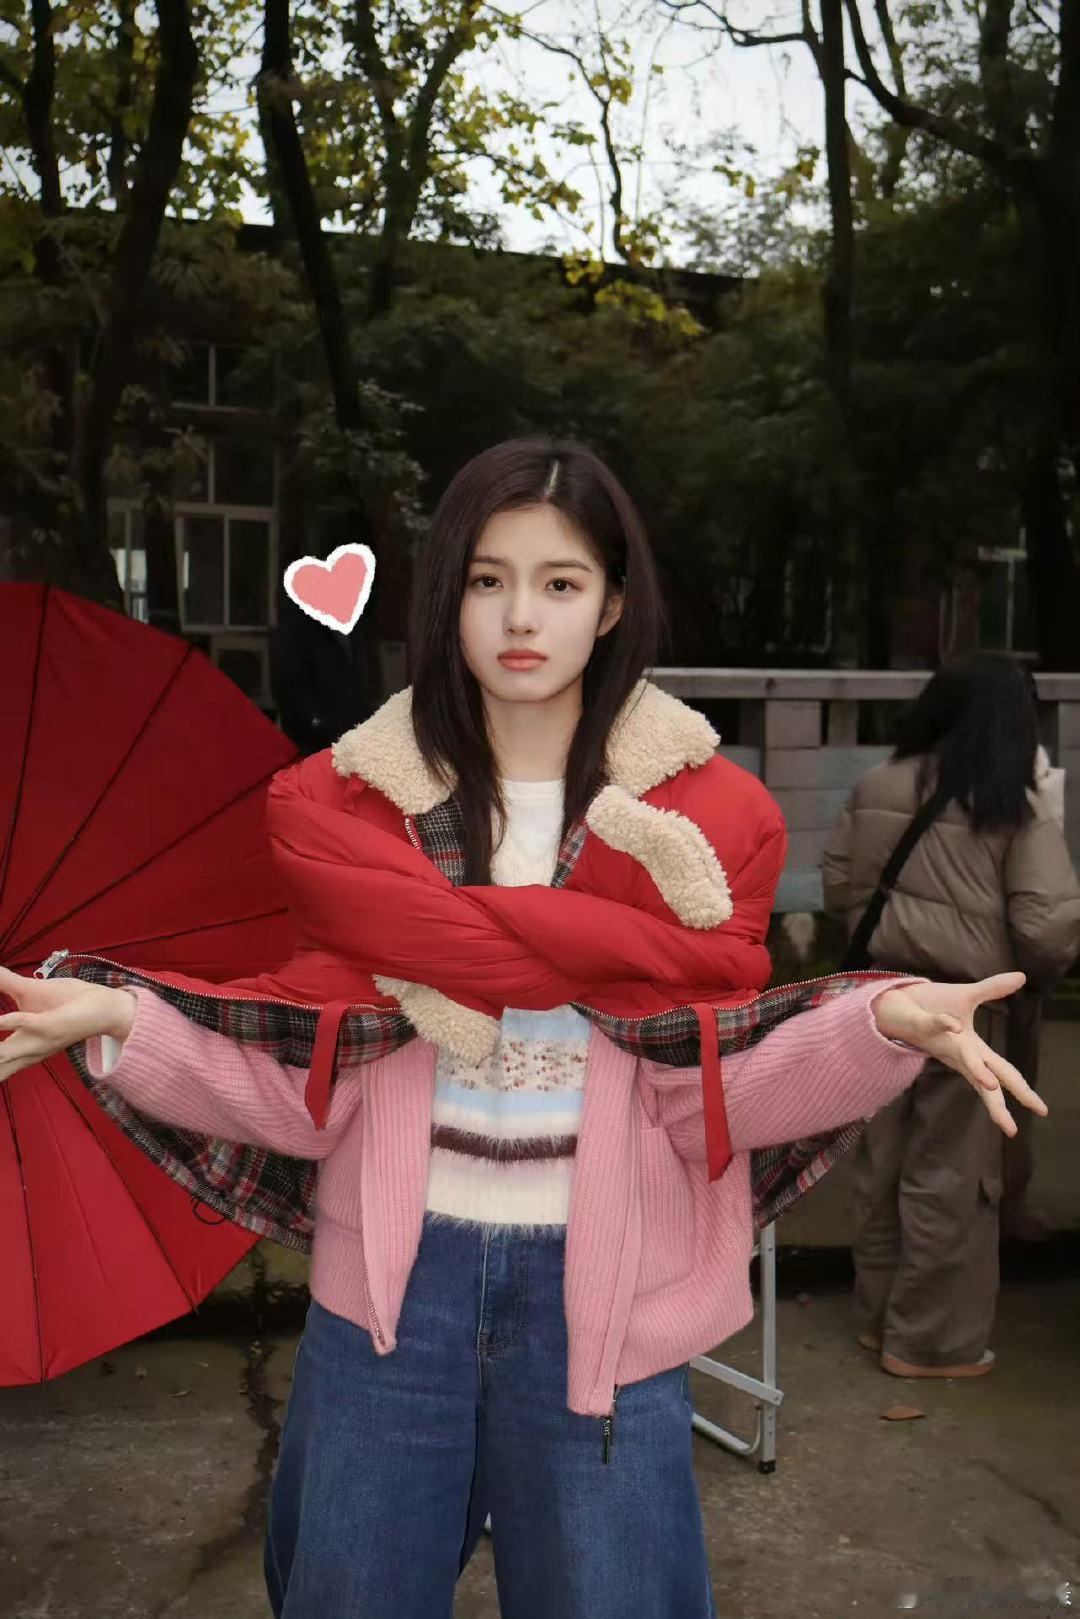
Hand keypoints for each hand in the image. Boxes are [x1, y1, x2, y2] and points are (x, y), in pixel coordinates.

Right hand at [0, 965, 136, 1085]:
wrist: (105, 1005)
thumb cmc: (67, 1000)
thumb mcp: (27, 991)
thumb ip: (3, 984)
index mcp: (19, 1049)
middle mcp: (26, 1052)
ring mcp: (38, 1040)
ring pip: (2, 1055)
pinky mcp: (50, 1025)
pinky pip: (24, 1025)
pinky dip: (6, 1025)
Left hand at [872, 971, 1042, 1136]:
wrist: (896, 1000)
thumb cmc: (931, 1006)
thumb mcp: (968, 996)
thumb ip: (992, 989)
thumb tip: (1021, 976)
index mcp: (972, 1048)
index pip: (1002, 1072)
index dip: (1022, 1091)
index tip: (1042, 1110)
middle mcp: (957, 1052)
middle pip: (985, 1079)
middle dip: (999, 1103)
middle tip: (1012, 1129)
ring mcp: (940, 1041)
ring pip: (962, 1059)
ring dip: (977, 1071)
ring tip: (992, 1086)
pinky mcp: (922, 1025)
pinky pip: (934, 1024)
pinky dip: (945, 1024)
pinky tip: (955, 1026)